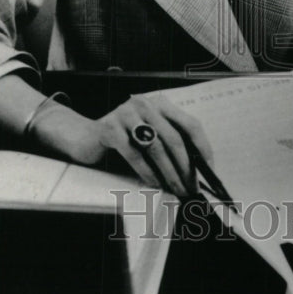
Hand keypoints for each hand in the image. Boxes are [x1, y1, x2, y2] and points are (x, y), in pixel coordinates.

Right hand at [32, 91, 213, 199]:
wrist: (84, 138)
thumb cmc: (123, 141)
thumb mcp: (149, 138)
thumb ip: (170, 145)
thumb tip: (196, 171)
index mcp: (160, 104)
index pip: (190, 124)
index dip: (202, 148)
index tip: (208, 170)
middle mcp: (144, 104)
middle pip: (174, 138)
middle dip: (186, 167)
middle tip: (191, 187)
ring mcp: (125, 113)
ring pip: (156, 147)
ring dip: (170, 173)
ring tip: (177, 190)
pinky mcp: (109, 128)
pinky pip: (134, 154)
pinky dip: (147, 172)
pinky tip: (155, 184)